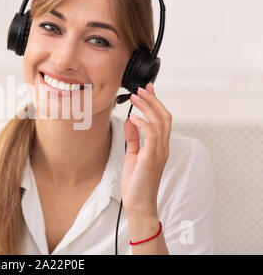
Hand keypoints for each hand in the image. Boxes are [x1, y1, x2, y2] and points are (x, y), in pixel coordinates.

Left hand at [120, 82, 171, 219]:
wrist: (138, 205)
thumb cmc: (136, 183)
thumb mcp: (133, 155)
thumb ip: (133, 138)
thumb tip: (130, 121)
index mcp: (159, 146)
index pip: (162, 119)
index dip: (156, 102)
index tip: (147, 89)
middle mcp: (162, 147)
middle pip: (164, 116)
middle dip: (153, 100)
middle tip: (140, 89)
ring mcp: (158, 152)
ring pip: (160, 122)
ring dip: (147, 107)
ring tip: (135, 97)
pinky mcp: (150, 158)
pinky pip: (151, 135)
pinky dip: (143, 123)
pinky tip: (133, 117)